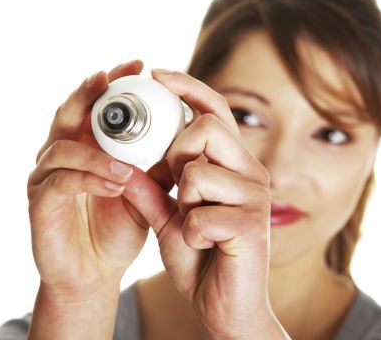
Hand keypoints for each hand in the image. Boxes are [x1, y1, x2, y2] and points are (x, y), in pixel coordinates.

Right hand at [26, 59, 167, 300]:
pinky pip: (59, 184)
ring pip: (61, 149)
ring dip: (96, 153)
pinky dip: (87, 180)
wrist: (93, 275)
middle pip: (67, 114)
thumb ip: (157, 165)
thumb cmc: (116, 228)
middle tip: (111, 79)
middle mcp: (60, 155)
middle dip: (89, 94)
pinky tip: (116, 184)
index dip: (111, 82)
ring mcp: (45, 179)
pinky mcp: (39, 205)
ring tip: (128, 167)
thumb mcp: (144, 191)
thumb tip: (188, 135)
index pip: (92, 105)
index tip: (137, 65)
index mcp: (84, 146)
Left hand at [144, 68, 283, 337]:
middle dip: (178, 154)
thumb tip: (124, 162)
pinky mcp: (252, 226)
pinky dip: (190, 234)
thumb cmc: (202, 258)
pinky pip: (201, 214)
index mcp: (234, 163)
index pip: (214, 110)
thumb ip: (151, 189)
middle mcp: (251, 172)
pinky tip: (205, 247)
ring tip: (195, 224)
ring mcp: (255, 198)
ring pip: (199, 171)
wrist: (225, 307)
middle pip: (206, 128)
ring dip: (185, 202)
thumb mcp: (169, 219)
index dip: (187, 87)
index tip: (157, 74)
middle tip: (179, 186)